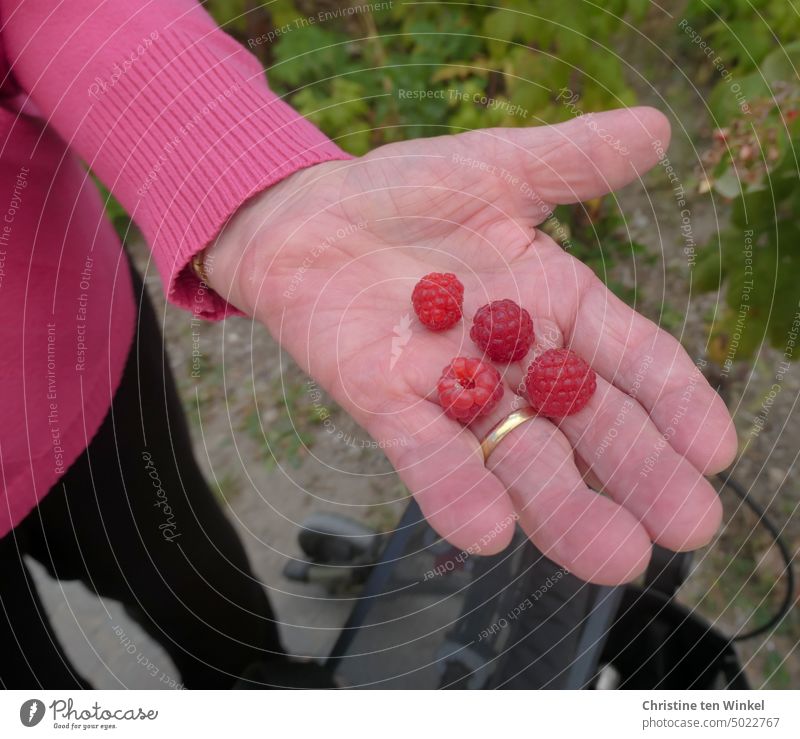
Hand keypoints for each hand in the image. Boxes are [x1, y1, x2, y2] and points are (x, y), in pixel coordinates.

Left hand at [205, 107, 736, 584]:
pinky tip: (490, 534)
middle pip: (583, 422)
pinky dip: (453, 488)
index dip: (672, 401)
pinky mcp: (385, 403)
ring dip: (560, 504)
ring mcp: (449, 387)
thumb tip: (656, 129)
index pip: (626, 358)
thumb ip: (570, 160)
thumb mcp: (493, 168)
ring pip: (513, 452)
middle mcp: (511, 359)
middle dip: (636, 472)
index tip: (716, 448)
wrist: (309, 217)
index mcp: (552, 304)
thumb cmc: (402, 193)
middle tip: (687, 526)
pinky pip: (424, 452)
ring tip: (611, 556)